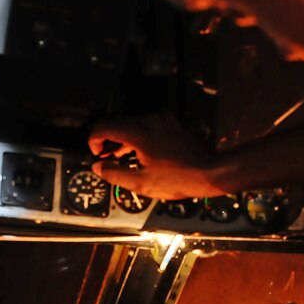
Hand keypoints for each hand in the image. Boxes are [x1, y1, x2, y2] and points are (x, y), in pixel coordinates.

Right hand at [89, 114, 222, 199]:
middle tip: (104, 159)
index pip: (104, 127)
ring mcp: (161, 120)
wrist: (209, 172)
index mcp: (139, 132)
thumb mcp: (141, 183)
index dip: (94, 140)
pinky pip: (145, 126)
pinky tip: (137, 154)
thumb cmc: (177, 179)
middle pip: (117, 123)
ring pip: (131, 124)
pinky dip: (136, 137)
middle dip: (107, 141)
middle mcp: (149, 120)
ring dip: (121, 139)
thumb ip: (114, 173)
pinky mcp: (170, 124)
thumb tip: (97, 167)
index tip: (95, 154)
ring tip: (118, 158)